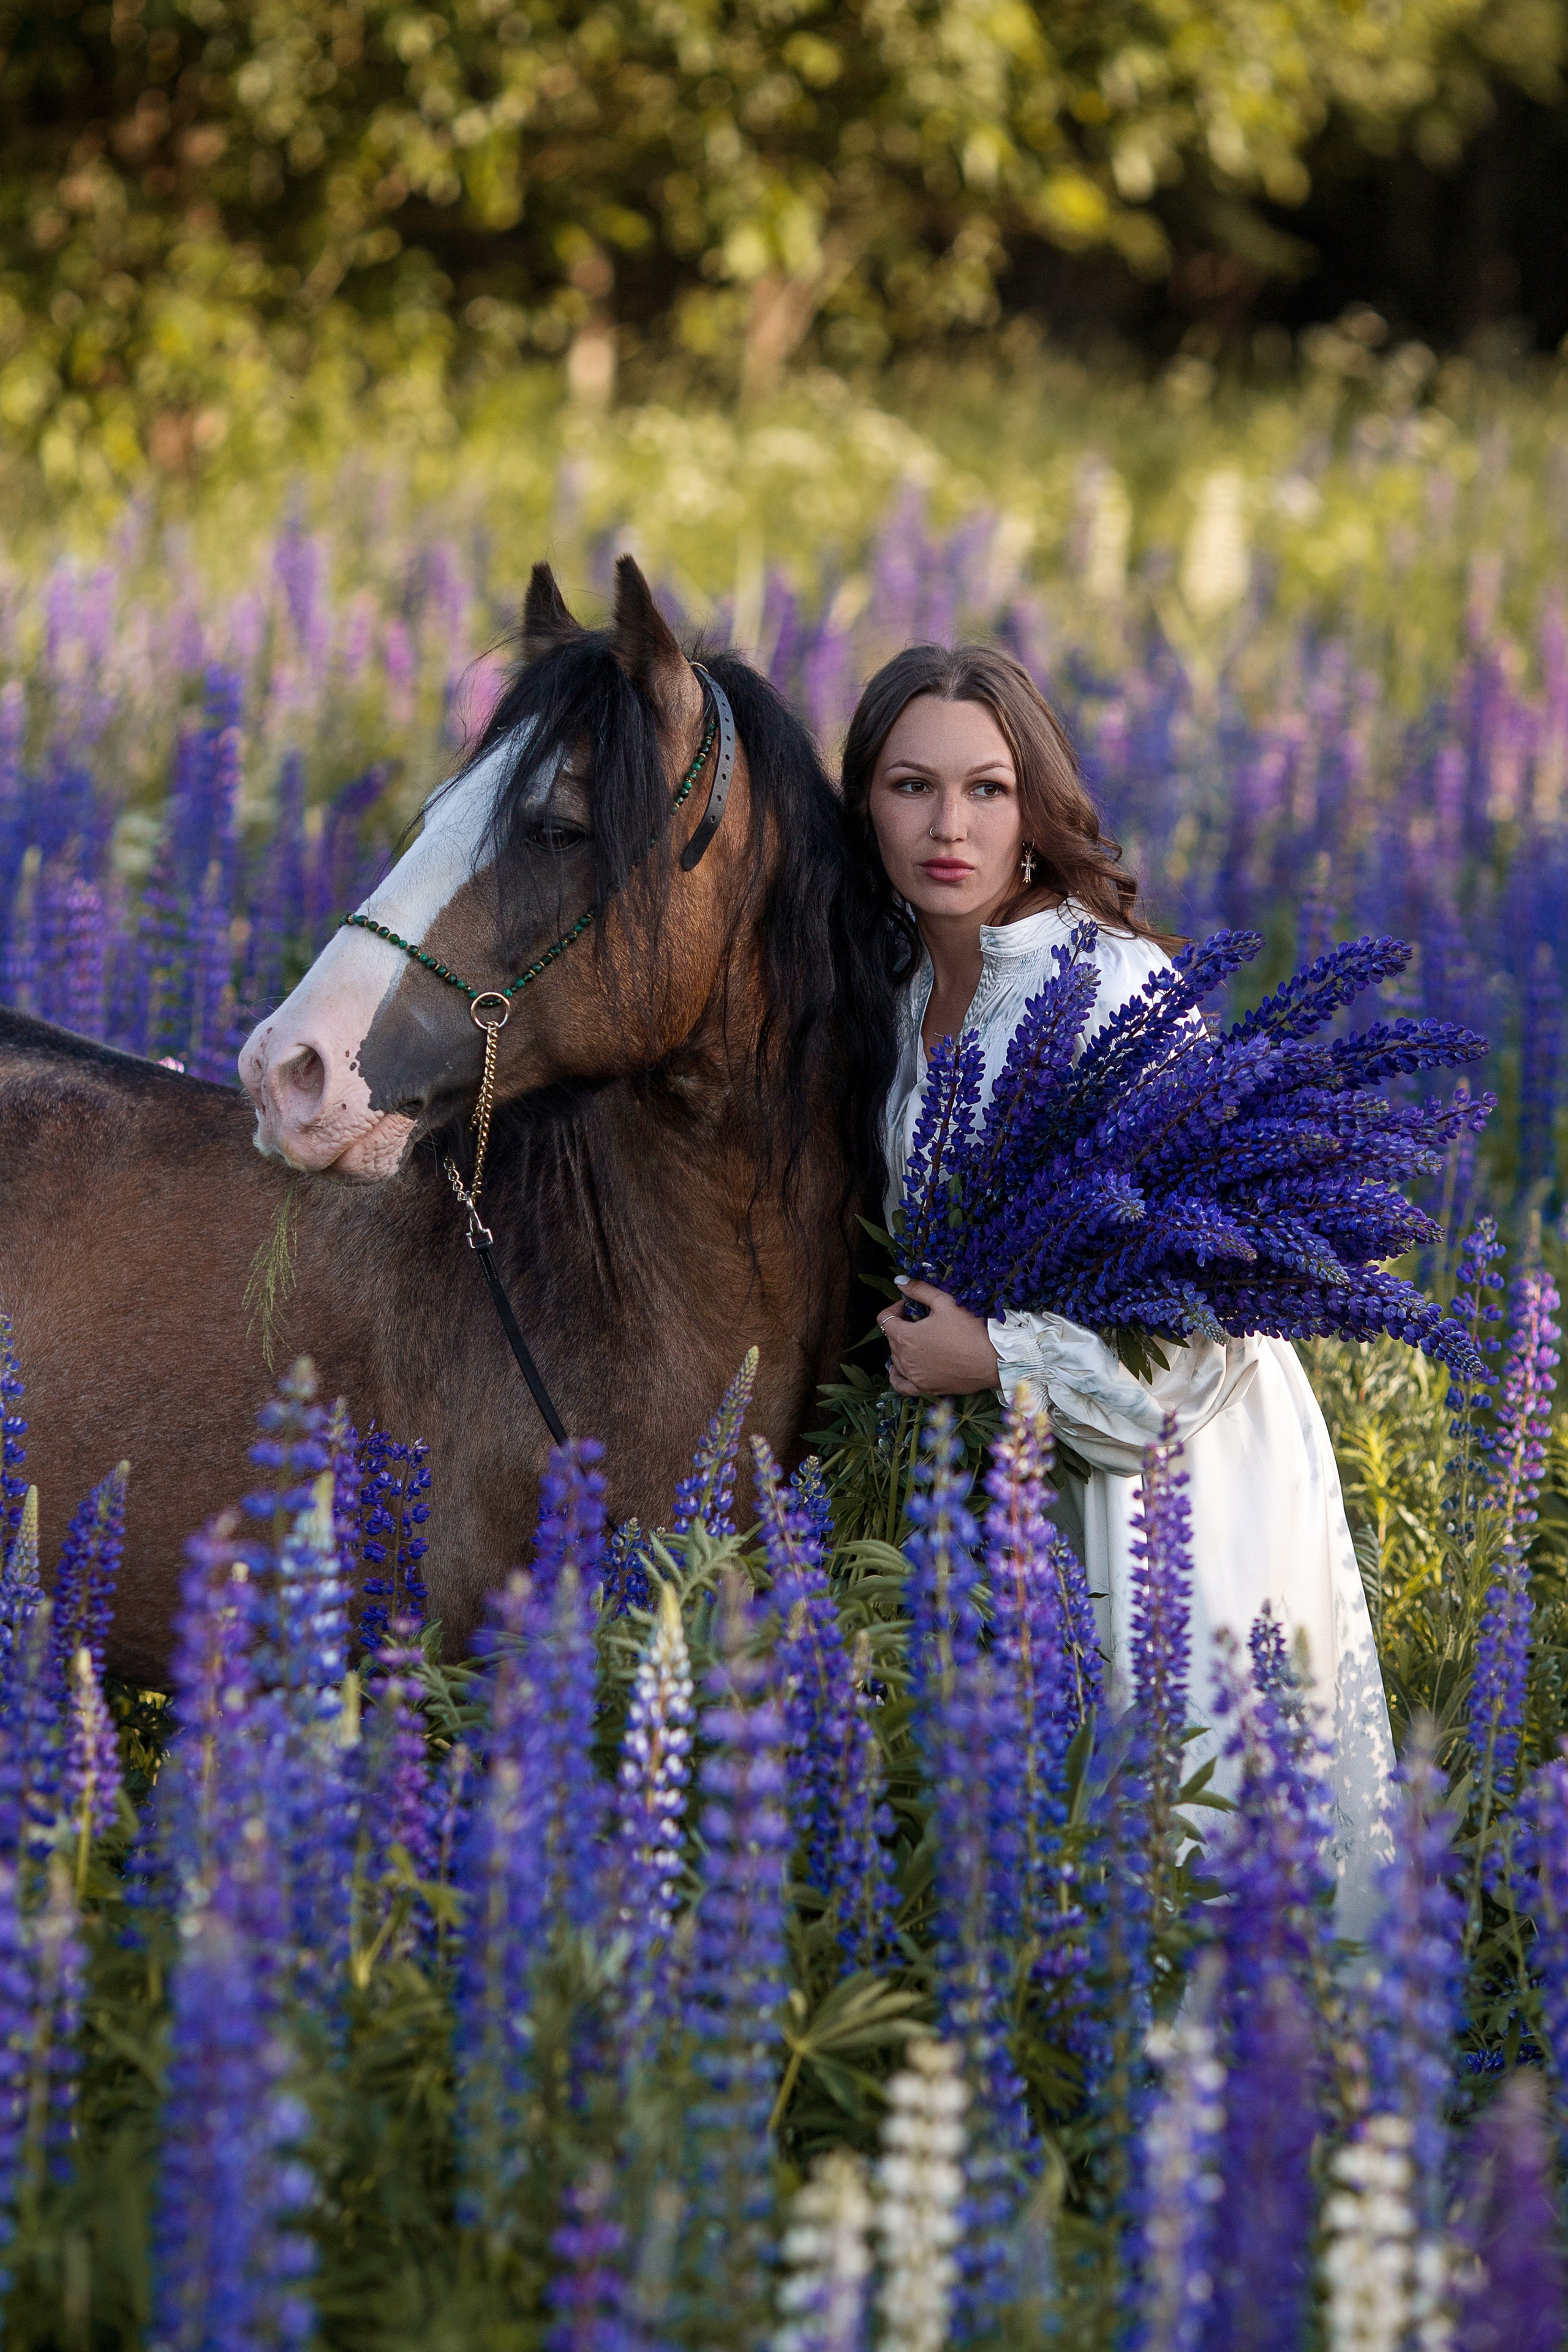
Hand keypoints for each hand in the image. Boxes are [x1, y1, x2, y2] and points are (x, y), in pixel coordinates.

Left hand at [876, 1279, 1000, 1396]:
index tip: (909, 1306)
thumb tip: (900, 1281)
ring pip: (896, 1359)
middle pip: (891, 1339)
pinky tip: (901, 1369)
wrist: (993, 1360)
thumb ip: (919, 1290)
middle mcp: (905, 1359)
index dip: (895, 1309)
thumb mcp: (944, 1303)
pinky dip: (898, 1376)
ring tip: (919, 1339)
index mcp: (906, 1336)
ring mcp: (914, 1376)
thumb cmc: (969, 1330)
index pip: (885, 1319)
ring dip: (902, 1347)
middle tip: (920, 1320)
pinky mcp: (925, 1388)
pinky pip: (901, 1385)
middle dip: (902, 1326)